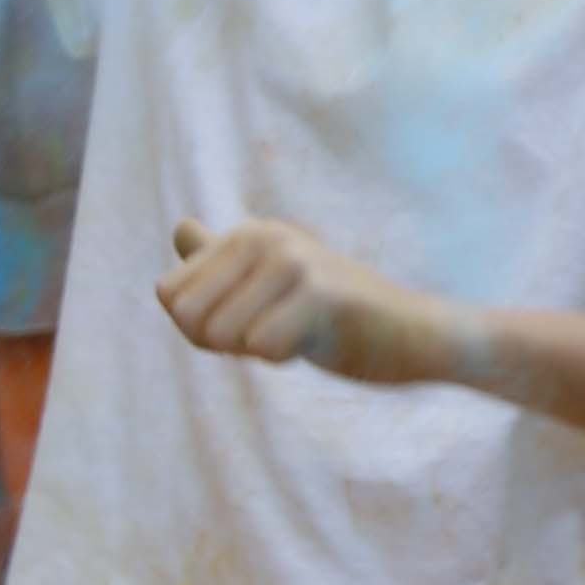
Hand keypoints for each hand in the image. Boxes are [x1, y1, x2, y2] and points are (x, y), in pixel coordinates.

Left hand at [157, 215, 468, 386]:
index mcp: (244, 234)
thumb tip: (179, 227)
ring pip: (220, 333)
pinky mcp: (321, 292)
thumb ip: (222, 261)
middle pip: (187, 316)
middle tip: (278, 330)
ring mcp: (292, 259)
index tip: (254, 320)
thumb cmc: (336, 319)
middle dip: (224, 342)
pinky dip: (286, 357)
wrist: (415, 336)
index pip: (168, 295)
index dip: (202, 328)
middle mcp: (262, 234)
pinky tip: (320, 341)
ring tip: (303, 332)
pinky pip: (260, 346)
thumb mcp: (270, 285)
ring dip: (258, 350)